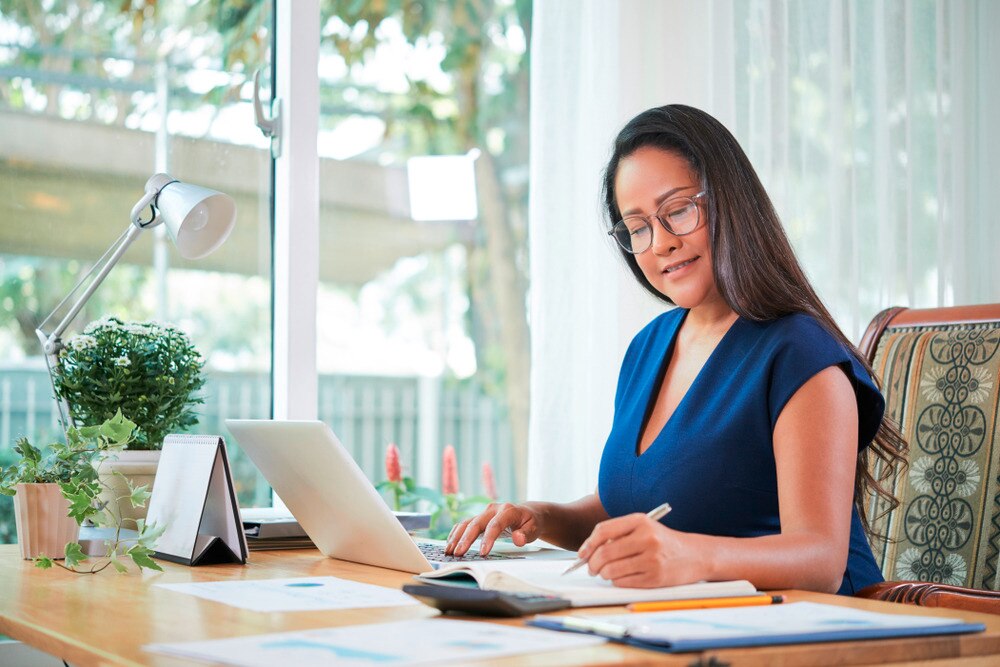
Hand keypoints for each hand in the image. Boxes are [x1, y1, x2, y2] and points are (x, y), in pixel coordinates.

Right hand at [445, 502, 542, 556]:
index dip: (488, 538)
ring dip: (457, 537)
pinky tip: (450, 544)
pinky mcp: (479, 518)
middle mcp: (493, 509)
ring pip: (467, 523)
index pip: (495, 524)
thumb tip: (518, 539)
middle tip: (458, 553)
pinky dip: (456, 533)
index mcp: (508, 511)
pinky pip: (465, 524)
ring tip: (449, 551)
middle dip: (466, 539)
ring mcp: (485, 513)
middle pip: (476, 523)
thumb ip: (526, 534)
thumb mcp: (534, 528)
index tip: (483, 553)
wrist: (528, 513)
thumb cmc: (531, 522)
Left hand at [577, 513, 704, 587]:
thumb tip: (588, 550)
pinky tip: (621, 577)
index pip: (603, 530)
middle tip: (591, 568)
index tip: (582, 554)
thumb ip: (619, 534)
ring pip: (611, 570)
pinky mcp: (655, 578)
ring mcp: (652, 559)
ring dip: (604, 574)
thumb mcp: (643, 527)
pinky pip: (623, 582)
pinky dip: (617, 581)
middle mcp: (646, 538)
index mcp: (640, 521)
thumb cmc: (662, 541)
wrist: (694, 555)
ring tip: (607, 573)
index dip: (588, 544)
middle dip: (592, 564)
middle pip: (605, 553)